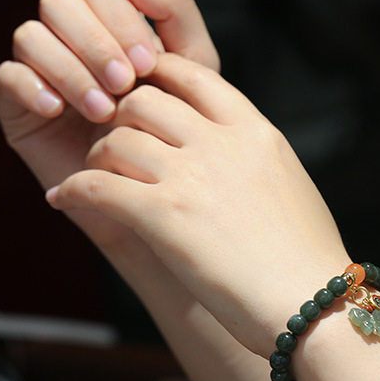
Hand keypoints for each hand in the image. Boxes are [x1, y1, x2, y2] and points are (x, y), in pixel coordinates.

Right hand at [0, 0, 218, 253]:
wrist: (156, 197)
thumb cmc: (178, 133)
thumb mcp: (191, 70)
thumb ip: (172, 11)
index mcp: (113, 25)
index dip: (122, 19)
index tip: (149, 64)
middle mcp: (73, 41)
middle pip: (60, 2)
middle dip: (95, 41)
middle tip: (125, 84)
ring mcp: (43, 71)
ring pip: (30, 34)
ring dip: (69, 68)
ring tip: (101, 110)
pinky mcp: (20, 107)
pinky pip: (6, 76)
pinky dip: (33, 87)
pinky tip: (60, 112)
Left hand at [46, 53, 350, 356]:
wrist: (314, 306)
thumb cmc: (307, 257)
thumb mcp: (288, 183)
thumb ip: (251, 155)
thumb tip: (228, 151)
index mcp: (255, 131)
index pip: (192, 74)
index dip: (155, 77)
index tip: (139, 96)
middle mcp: (221, 142)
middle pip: (143, 100)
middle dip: (118, 119)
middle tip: (110, 145)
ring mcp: (192, 176)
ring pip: (115, 140)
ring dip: (95, 157)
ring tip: (91, 178)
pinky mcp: (165, 217)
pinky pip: (98, 185)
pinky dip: (74, 190)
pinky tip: (65, 199)